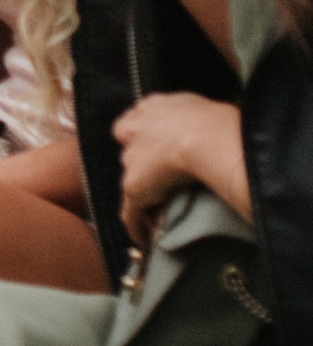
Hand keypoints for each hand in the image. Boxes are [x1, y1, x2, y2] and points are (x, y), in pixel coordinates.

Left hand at [117, 90, 250, 240]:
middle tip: (160, 183)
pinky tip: (143, 238)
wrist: (205, 136)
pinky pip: (130, 211)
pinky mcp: (134, 187)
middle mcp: (133, 129)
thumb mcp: (201, 108)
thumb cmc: (216, 120)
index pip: (136, 123)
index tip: (156, 153)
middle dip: (142, 166)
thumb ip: (192, 116)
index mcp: (150, 107)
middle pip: (130, 151)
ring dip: (144, 194)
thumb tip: (210, 125)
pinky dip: (135, 225)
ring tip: (158, 211)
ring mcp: (131, 160)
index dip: (145, 139)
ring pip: (132, 181)